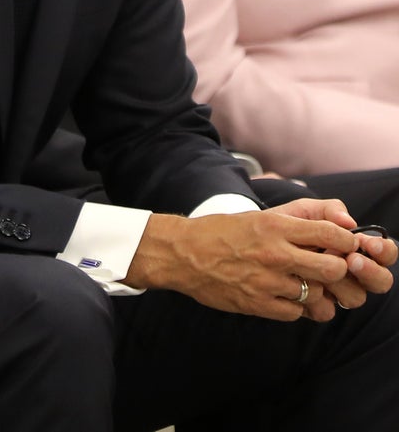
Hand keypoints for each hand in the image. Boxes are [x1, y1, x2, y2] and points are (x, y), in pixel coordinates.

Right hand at [123, 199, 363, 321]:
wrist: (183, 254)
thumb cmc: (220, 232)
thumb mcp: (256, 217)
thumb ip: (292, 223)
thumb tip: (331, 228)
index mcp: (274, 226)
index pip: (329, 234)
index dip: (345, 242)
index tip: (346, 245)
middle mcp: (274, 253)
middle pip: (331, 269)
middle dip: (337, 269)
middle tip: (330, 268)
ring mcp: (266, 281)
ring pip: (315, 293)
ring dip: (314, 290)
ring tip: (303, 283)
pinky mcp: (257, 304)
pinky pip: (294, 312)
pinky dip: (295, 306)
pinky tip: (285, 296)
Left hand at [273, 199, 396, 318]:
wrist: (242, 246)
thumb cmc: (279, 224)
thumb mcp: (300, 211)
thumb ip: (326, 210)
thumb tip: (349, 222)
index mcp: (352, 247)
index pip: (383, 253)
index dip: (382, 251)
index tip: (365, 244)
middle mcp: (349, 272)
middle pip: (380, 281)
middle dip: (370, 271)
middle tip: (352, 261)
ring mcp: (333, 291)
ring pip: (355, 297)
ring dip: (343, 284)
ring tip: (325, 269)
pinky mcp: (313, 307)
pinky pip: (325, 311)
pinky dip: (316, 300)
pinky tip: (301, 286)